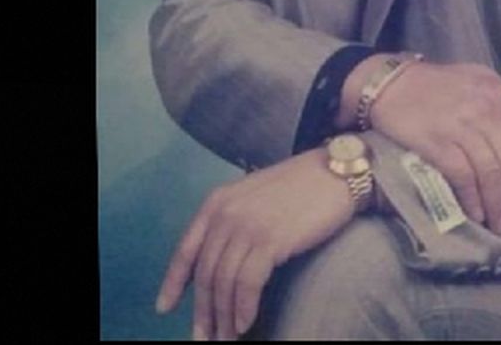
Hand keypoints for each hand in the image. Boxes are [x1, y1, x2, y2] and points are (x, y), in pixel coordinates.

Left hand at [154, 148, 354, 340]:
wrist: (335, 172)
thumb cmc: (300, 186)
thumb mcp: (253, 196)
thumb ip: (232, 221)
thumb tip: (219, 261)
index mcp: (216, 202)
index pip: (186, 250)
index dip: (173, 282)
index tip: (165, 307)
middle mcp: (225, 213)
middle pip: (205, 274)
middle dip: (203, 311)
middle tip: (205, 337)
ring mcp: (247, 226)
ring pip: (224, 283)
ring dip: (224, 318)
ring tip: (227, 338)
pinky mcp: (270, 239)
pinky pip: (248, 284)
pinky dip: (244, 309)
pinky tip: (245, 324)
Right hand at [369, 61, 500, 234]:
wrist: (392, 82)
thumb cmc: (441, 86)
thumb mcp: (484, 86)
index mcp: (500, 96)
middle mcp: (485, 110)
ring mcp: (461, 126)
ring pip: (490, 173)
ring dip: (498, 205)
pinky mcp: (437, 141)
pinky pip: (463, 176)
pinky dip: (472, 198)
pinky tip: (477, 213)